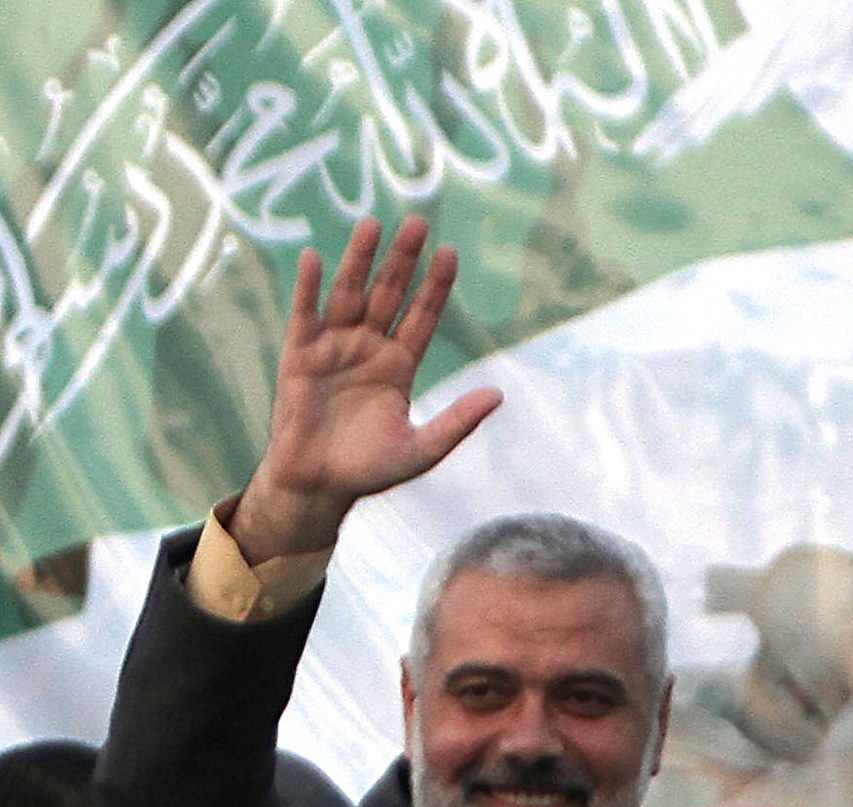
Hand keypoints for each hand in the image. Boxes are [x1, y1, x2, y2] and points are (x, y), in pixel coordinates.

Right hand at [232, 217, 501, 563]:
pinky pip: (305, 313)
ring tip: (373, 226)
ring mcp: (335, 346)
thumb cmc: (370, 470)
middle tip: (418, 222)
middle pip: (389, 294)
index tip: (450, 254)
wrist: (320, 484)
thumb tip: (498, 395)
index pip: (422, 316)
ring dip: (360, 261)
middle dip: (403, 260)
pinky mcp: (300, 354)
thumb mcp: (422, 449)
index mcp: (400, 365)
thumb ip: (458, 422)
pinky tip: (315, 258)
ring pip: (350, 294)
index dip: (435, 286)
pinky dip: (308, 287)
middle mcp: (369, 347)